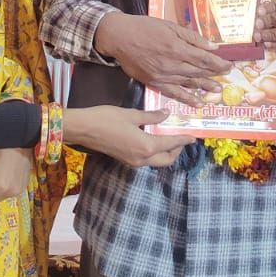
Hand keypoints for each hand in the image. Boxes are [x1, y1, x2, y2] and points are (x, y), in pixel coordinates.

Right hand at [64, 106, 188, 167]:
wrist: (82, 129)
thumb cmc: (106, 119)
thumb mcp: (132, 115)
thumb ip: (151, 116)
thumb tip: (166, 114)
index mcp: (146, 146)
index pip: (171, 144)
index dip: (184, 140)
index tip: (193, 137)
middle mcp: (142, 158)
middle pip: (166, 159)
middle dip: (177, 150)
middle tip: (181, 138)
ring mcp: (133, 162)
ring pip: (156, 161)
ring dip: (165, 153)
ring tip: (169, 138)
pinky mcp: (125, 160)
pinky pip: (146, 160)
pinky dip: (154, 153)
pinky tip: (153, 140)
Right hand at [94, 13, 227, 103]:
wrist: (119, 37)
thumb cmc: (145, 27)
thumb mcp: (170, 26)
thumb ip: (192, 37)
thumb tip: (213, 47)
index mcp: (177, 48)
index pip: (204, 59)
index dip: (219, 64)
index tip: (229, 66)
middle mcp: (172, 64)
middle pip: (199, 72)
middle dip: (214, 74)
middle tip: (227, 77)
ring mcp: (163, 75)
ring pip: (189, 83)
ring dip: (205, 86)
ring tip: (217, 90)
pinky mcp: (154, 82)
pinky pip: (174, 93)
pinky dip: (187, 98)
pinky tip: (197, 102)